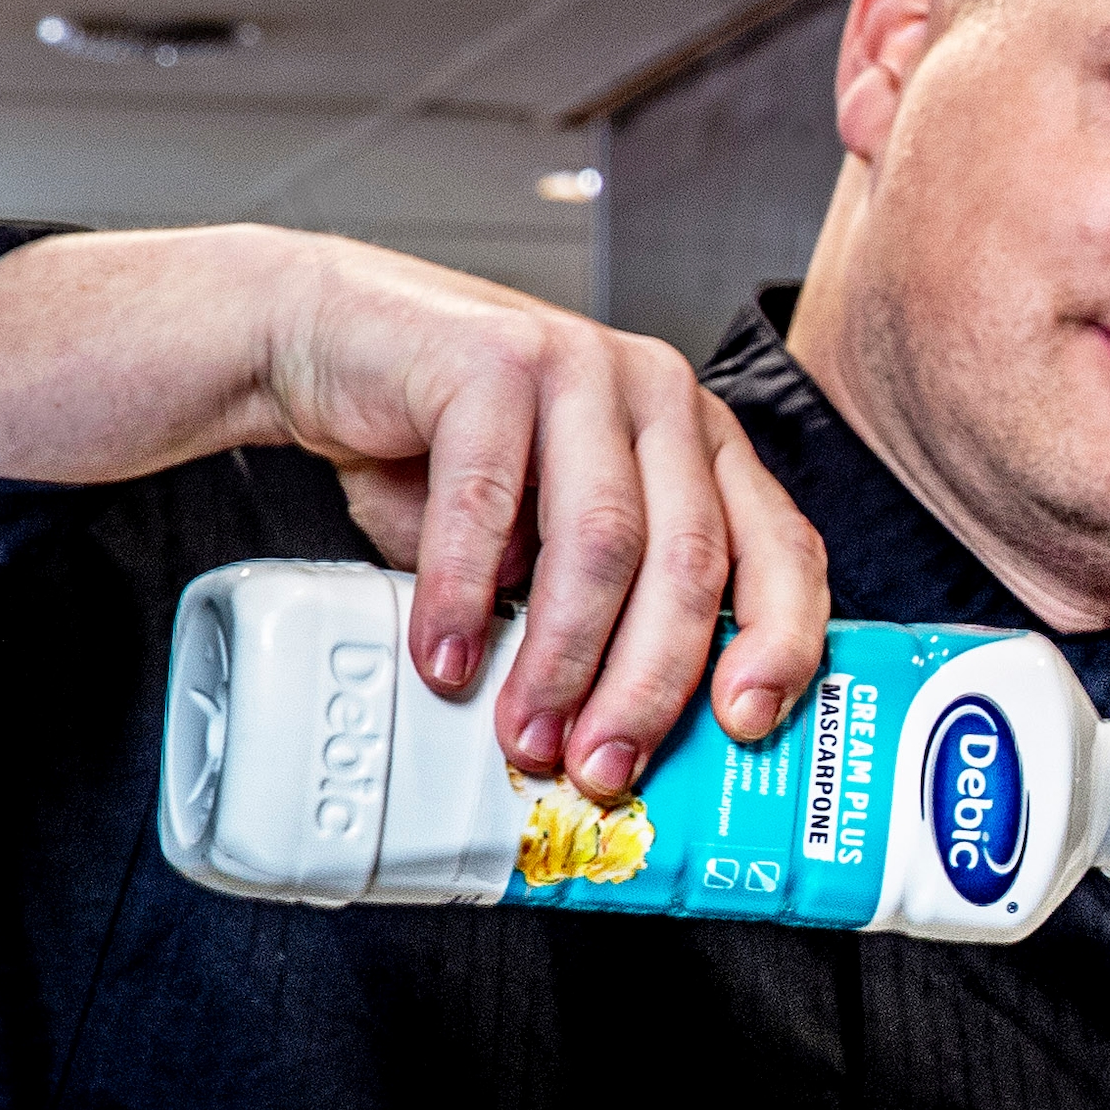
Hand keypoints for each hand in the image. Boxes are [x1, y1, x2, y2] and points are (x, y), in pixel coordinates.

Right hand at [257, 239, 826, 793]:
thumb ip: (598, 611)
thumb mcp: (546, 539)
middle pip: (689, 562)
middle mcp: (664, 398)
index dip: (780, 643)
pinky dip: (465, 596)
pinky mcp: (494, 360)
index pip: (781, 550)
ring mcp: (586, 369)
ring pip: (602, 541)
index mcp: (703, 444)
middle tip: (602, 767)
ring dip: (561, 658)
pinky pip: (488, 503)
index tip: (747, 727)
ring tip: (526, 734)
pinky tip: (448, 661)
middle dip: (647, 684)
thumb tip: (622, 738)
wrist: (327, 341)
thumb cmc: (449, 453)